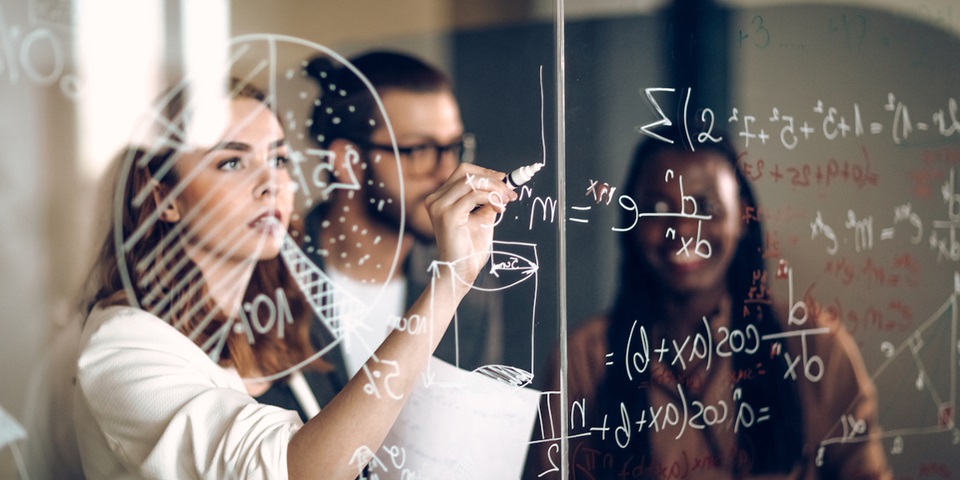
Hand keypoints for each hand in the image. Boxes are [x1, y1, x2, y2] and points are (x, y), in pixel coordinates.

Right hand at [425, 163, 516, 290]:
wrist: (462, 270)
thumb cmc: (470, 247)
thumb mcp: (481, 216)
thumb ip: (487, 199)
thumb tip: (503, 184)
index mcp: (440, 198)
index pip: (463, 172)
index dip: (486, 173)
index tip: (505, 181)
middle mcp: (435, 199)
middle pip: (466, 172)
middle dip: (492, 179)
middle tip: (509, 192)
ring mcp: (439, 206)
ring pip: (471, 181)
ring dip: (494, 188)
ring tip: (506, 201)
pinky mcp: (448, 215)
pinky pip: (473, 196)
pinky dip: (491, 198)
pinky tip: (499, 209)